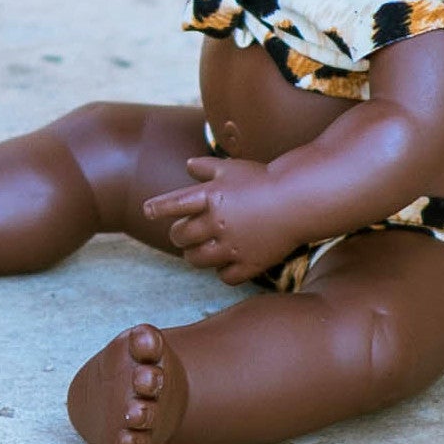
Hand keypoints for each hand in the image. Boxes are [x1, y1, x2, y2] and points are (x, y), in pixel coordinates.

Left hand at [143, 156, 303, 281]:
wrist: (296, 201)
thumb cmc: (261, 179)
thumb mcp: (229, 166)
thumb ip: (204, 167)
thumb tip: (187, 167)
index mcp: (207, 197)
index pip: (170, 205)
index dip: (155, 208)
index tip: (147, 211)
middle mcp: (216, 223)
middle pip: (180, 236)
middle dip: (177, 235)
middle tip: (180, 234)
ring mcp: (233, 246)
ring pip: (197, 260)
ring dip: (192, 256)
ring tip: (195, 252)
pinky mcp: (250, 264)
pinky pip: (225, 277)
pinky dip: (221, 272)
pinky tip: (223, 264)